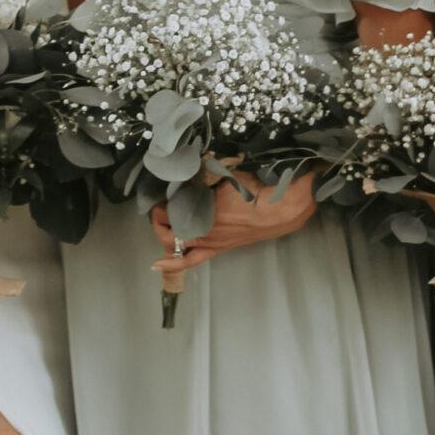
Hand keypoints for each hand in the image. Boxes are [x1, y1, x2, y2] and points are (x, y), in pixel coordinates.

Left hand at [150, 171, 317, 275]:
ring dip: (164, 235)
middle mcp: (200, 226)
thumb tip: (191, 168)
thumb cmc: (254, 190)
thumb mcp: (227, 176)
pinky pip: (190, 261)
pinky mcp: (216, 249)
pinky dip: (172, 264)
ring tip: (163, 226)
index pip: (169, 207)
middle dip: (159, 218)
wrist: (278, 210)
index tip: (162, 195)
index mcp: (201, 207)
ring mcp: (207, 241)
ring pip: (173, 244)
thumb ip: (205, 175)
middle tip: (160, 208)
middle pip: (166, 226)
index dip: (161, 201)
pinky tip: (156, 266)